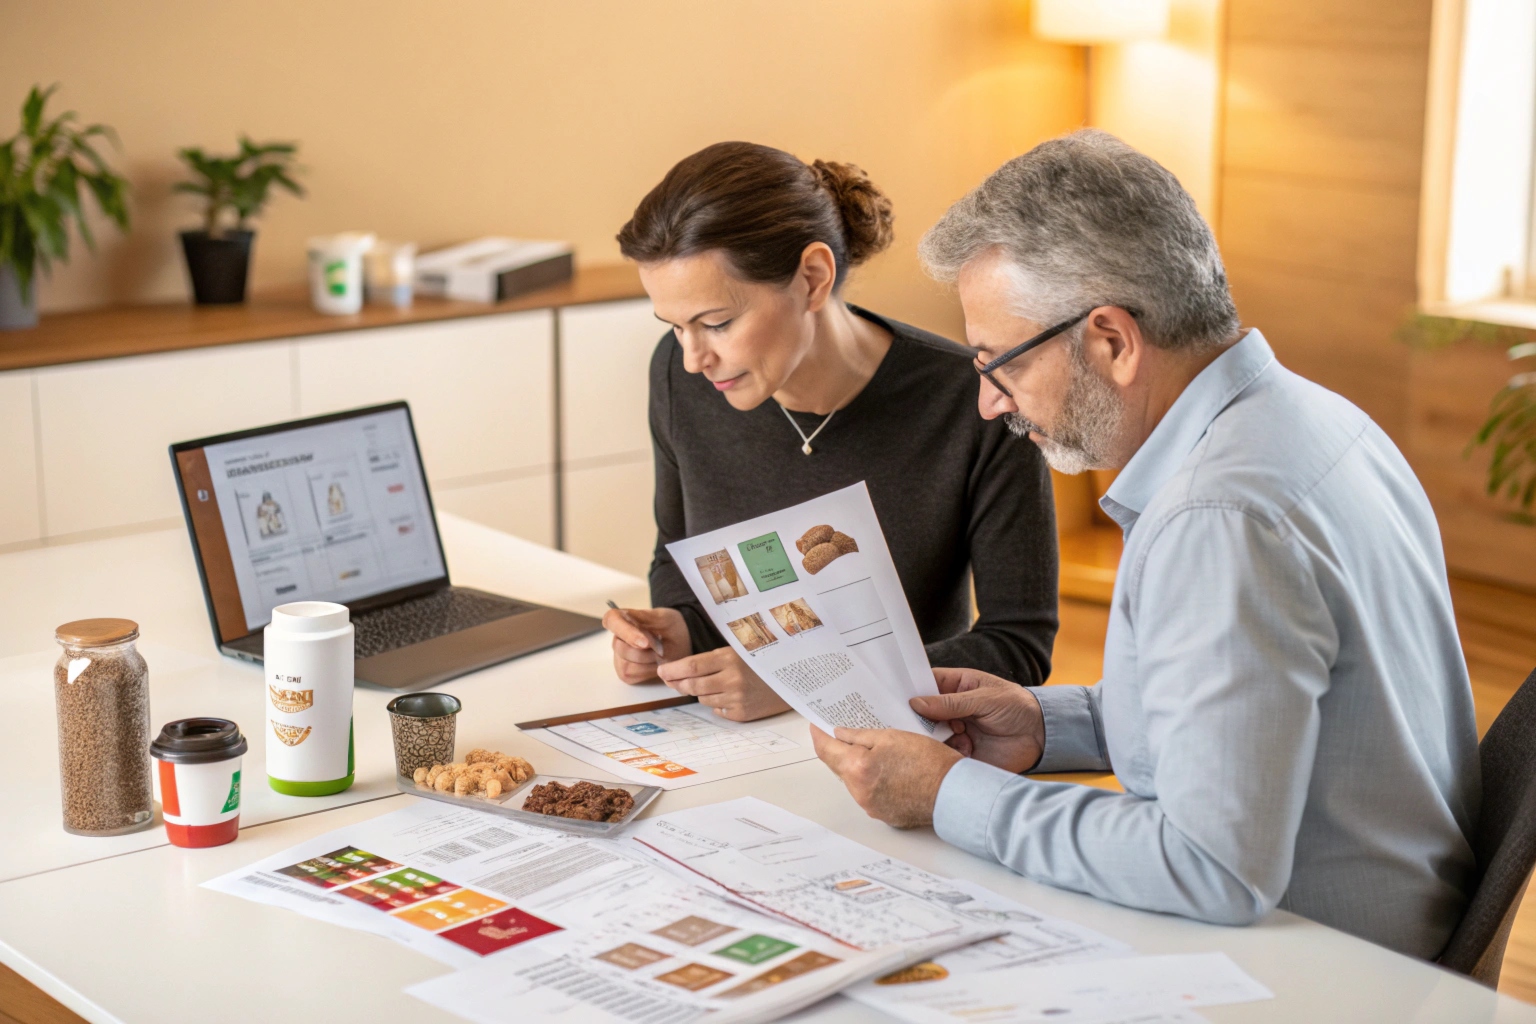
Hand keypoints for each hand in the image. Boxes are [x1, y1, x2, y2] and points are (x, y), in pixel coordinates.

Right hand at [603, 606, 691, 683]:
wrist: (681, 643)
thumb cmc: (671, 628)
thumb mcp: (665, 617)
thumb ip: (646, 618)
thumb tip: (631, 623)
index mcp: (623, 618)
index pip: (612, 620)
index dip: (626, 633)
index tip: (645, 643)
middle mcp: (617, 638)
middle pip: (621, 648)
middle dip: (646, 652)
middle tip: (662, 647)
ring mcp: (619, 656)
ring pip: (627, 665)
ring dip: (649, 662)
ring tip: (661, 654)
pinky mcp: (625, 672)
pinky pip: (632, 675)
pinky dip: (649, 671)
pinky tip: (657, 664)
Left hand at [656, 648, 790, 721]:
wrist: (795, 679)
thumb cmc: (763, 662)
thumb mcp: (740, 651)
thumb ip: (712, 659)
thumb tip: (679, 671)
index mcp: (730, 658)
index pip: (691, 666)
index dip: (672, 670)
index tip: (661, 671)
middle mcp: (732, 679)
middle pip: (693, 685)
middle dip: (678, 683)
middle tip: (672, 680)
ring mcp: (737, 698)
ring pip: (703, 698)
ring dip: (701, 692)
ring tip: (717, 683)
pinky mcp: (742, 713)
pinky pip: (717, 710)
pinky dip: (717, 703)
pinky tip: (730, 695)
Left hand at [811, 725, 961, 828]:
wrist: (953, 793)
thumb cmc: (930, 763)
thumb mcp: (892, 737)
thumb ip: (860, 736)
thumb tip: (841, 734)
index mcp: (857, 769)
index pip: (826, 750)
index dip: (819, 735)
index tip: (816, 726)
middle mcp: (859, 792)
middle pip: (840, 767)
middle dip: (841, 750)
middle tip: (847, 733)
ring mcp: (871, 806)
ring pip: (855, 781)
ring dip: (859, 766)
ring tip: (876, 751)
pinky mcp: (884, 814)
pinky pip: (869, 794)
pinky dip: (873, 781)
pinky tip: (889, 770)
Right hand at [910, 668, 1045, 773]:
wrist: (1042, 738)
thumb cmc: (1016, 707)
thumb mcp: (985, 699)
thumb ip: (951, 702)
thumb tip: (916, 703)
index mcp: (955, 687)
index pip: (925, 684)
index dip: (909, 688)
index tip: (891, 694)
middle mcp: (950, 710)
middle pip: (922, 713)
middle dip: (914, 717)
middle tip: (905, 721)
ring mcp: (954, 732)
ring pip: (928, 736)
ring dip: (930, 738)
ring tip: (939, 736)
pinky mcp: (960, 754)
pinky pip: (942, 755)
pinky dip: (944, 754)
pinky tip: (958, 750)